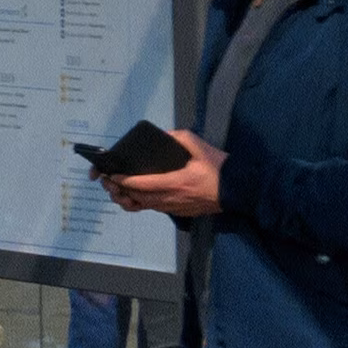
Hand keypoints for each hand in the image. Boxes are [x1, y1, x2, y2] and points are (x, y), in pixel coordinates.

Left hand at [106, 130, 222, 220]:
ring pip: (144, 206)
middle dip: (119, 189)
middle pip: (138, 197)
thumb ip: (181, 138)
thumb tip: (164, 135)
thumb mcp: (202, 148)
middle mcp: (172, 198)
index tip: (111, 174)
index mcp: (177, 182)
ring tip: (115, 188)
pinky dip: (141, 204)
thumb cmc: (220, 169)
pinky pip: (154, 209)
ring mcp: (175, 207)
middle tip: (107, 180)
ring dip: (128, 198)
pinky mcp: (179, 212)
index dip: (124, 181)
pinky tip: (134, 196)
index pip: (143, 184)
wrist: (240, 192)